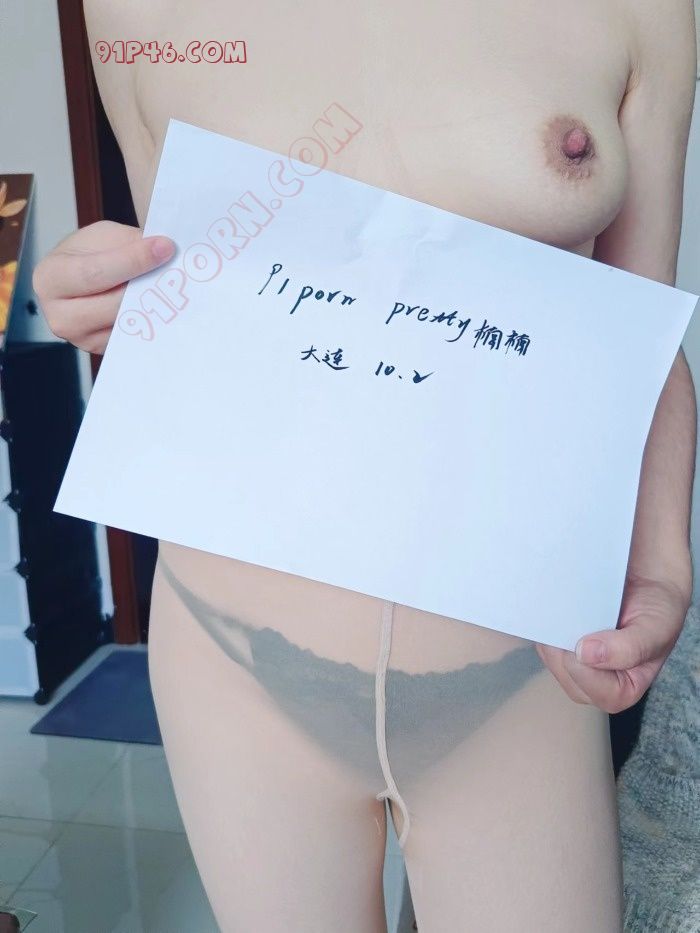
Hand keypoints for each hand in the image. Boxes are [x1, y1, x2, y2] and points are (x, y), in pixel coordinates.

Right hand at [33, 220, 174, 353]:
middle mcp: (60, 315)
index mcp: (50, 278)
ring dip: (154, 306)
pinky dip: (152, 320)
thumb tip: (164, 251)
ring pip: (126, 324)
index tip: (165, 247)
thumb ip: (129, 244)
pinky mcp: (102, 350)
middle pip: (112, 305)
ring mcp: (81, 339)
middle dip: (148, 286)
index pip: (94, 273)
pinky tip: (166, 304)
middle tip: (178, 270)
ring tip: (174, 286)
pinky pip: (132, 337)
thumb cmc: (90, 254)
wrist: (84, 277)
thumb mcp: (103, 237)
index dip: (133, 260)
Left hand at [536, 571, 690, 713]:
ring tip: (576, 610)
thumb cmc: (657, 609)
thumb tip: (585, 655)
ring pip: (550, 657)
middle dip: (568, 648)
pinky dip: (548, 623)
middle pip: (567, 676)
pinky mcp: (559, 642)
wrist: (646, 579)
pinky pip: (543, 638)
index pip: (596, 692)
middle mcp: (596, 682)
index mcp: (624, 689)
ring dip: (555, 633)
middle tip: (582, 618)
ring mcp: (575, 662)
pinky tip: (562, 609)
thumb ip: (629, 648)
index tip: (589, 636)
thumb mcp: (656, 628)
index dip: (586, 667)